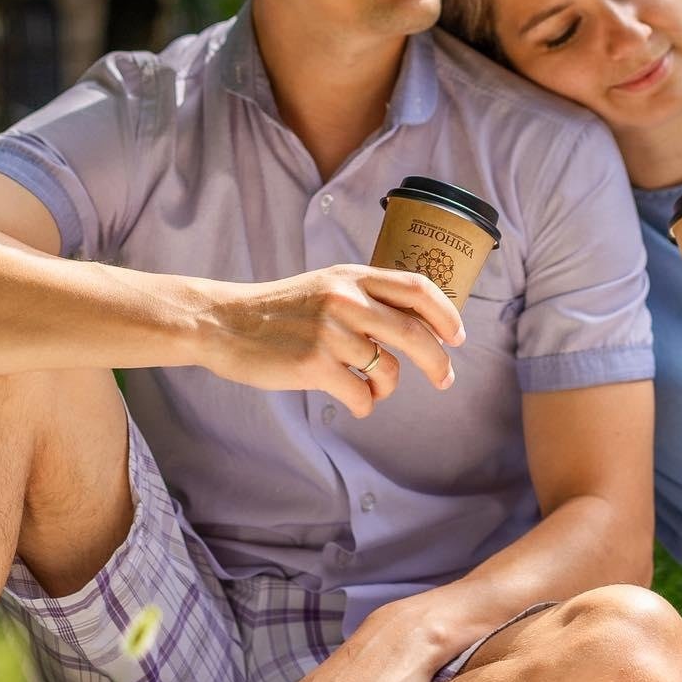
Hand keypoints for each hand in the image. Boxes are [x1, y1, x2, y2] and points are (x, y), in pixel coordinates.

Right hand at [202, 265, 463, 416]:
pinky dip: (365, 405)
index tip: (457, 336)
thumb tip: (417, 321)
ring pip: (388, 370)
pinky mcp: (314, 365)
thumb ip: (365, 295)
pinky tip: (354, 403)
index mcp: (352, 276)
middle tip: (445, 379)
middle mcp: (346, 299)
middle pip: (415, 332)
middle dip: (439, 362)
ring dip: (388, 388)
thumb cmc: (280, 310)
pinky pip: (361, 396)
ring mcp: (331, 332)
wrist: (224, 322)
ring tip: (373, 390)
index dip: (446, 314)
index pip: (417, 288)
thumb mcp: (326, 285)